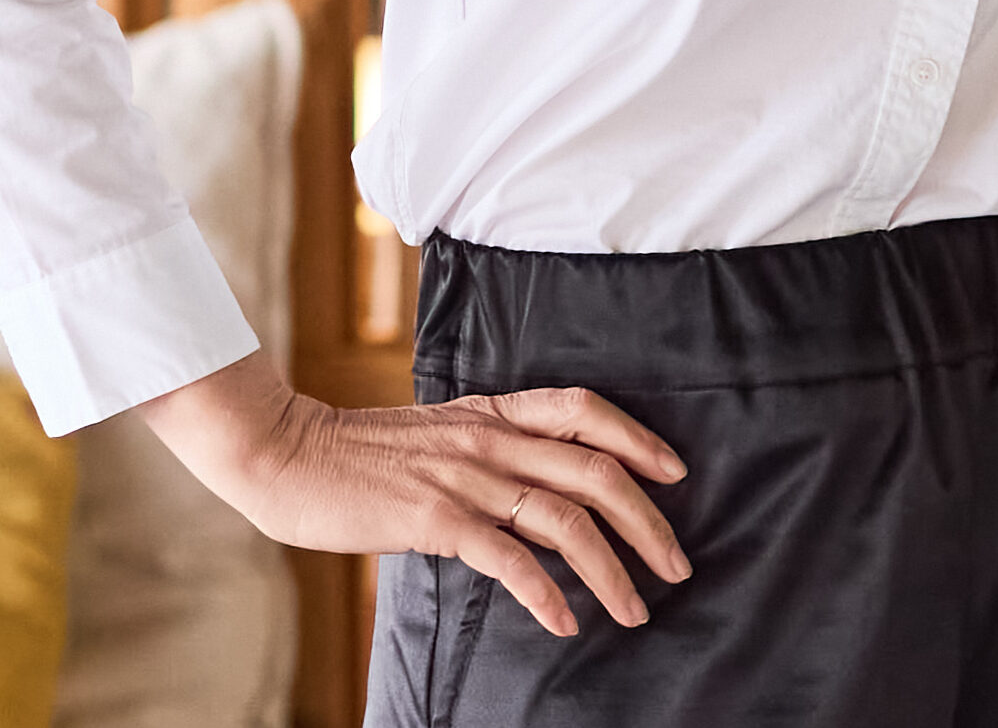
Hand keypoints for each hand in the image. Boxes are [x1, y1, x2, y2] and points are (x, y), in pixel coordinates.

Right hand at [136, 353, 687, 638]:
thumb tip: (532, 481)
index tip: (676, 471)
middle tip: (677, 565)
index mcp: (495, 412)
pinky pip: (509, 559)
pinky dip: (546, 593)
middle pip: (598, 473)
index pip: (587, 410)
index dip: (640, 437)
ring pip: (566, 520)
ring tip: (635, 608)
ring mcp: (467, 478)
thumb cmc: (359, 452)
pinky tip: (565, 621)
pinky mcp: (436, 519)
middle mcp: (492, 439)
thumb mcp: (438, 432)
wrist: (286, 453)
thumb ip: (488, 446)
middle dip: (648, 522)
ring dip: (611, 569)